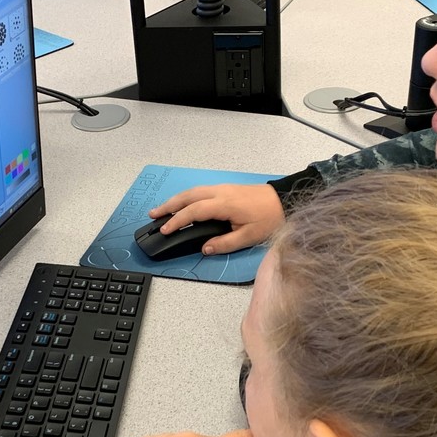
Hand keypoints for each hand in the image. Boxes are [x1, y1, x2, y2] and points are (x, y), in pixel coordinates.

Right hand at [147, 183, 284, 253]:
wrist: (283, 200)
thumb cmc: (269, 218)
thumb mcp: (249, 236)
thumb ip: (225, 243)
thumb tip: (205, 248)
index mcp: (223, 204)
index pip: (193, 212)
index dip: (177, 221)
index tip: (164, 230)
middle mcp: (219, 192)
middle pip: (187, 196)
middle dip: (168, 205)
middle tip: (152, 215)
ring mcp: (222, 188)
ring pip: (192, 191)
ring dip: (175, 200)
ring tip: (162, 209)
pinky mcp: (225, 189)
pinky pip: (199, 191)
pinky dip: (186, 197)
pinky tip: (182, 204)